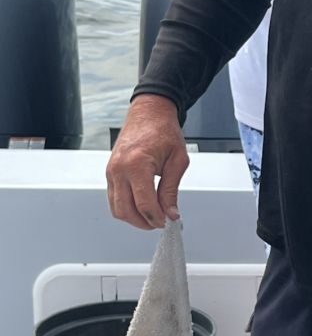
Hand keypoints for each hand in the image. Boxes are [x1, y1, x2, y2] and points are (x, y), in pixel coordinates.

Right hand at [106, 95, 188, 228]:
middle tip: (160, 222)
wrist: (149, 113)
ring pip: (117, 208)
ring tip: (152, 216)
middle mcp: (119, 169)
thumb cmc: (163, 130)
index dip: (157, 218)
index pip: (145, 204)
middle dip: (144, 222)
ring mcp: (111, 171)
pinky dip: (126, 207)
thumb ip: (171, 190)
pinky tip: (141, 207)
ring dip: (134, 218)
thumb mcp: (177, 161)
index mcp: (137, 164)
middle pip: (126, 210)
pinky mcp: (109, 173)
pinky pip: (114, 198)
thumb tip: (170, 212)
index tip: (167, 222)